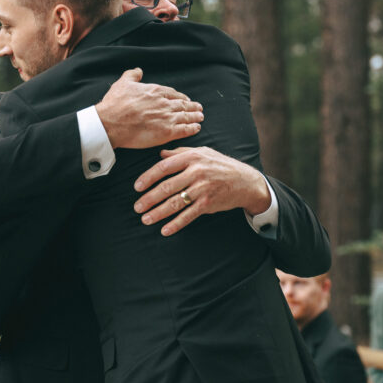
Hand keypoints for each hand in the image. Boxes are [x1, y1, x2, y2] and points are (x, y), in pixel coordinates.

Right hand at [96, 69, 202, 149]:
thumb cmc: (115, 104)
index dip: (181, 97)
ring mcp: (167, 118)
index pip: (173, 94)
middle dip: (192, 106)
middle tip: (199, 108)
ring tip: (200, 117)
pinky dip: (192, 129)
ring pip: (186, 116)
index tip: (185, 99)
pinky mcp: (167, 132)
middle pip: (183, 105)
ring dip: (195, 117)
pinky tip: (197, 128)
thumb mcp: (122, 83)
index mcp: (155, 91)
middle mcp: (164, 103)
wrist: (111, 123)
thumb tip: (138, 70)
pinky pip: (184, 130)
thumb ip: (132, 75)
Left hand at [133, 147, 270, 236]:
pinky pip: (188, 216)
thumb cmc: (221, 165)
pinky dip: (176, 224)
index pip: (164, 167)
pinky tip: (165, 230)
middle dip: (149, 198)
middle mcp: (196, 172)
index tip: (137, 187)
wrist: (245, 181)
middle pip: (167, 186)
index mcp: (192, 157)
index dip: (148, 177)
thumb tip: (160, 153)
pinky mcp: (208, 204)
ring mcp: (202, 189)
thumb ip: (181, 152)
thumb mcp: (203, 152)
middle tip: (137, 206)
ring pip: (175, 203)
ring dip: (158, 213)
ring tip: (146, 219)